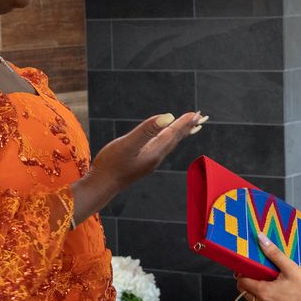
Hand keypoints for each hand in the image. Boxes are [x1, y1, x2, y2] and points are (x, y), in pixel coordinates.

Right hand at [89, 112, 204, 190]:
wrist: (100, 186)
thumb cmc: (111, 164)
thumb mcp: (128, 144)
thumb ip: (147, 130)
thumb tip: (168, 117)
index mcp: (154, 151)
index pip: (173, 133)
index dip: (184, 122)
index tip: (197, 113)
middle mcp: (155, 157)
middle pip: (175, 139)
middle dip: (187, 128)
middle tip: (201, 117)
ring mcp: (148, 161)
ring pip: (169, 144)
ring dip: (179, 134)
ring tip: (189, 127)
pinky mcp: (142, 163)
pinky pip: (160, 147)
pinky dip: (167, 139)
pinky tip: (164, 139)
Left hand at [236, 234, 300, 300]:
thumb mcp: (291, 268)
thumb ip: (273, 253)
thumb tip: (260, 237)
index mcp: (262, 292)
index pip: (241, 282)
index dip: (242, 272)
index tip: (249, 266)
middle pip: (244, 292)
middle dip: (248, 282)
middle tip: (259, 272)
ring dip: (254, 292)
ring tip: (268, 282)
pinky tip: (275, 293)